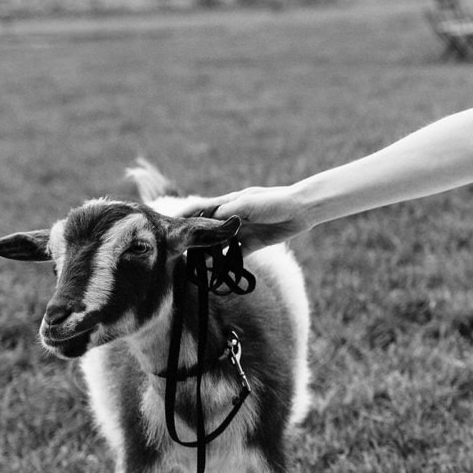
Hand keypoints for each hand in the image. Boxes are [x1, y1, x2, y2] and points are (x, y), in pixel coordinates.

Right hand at [177, 186, 314, 252]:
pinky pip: (237, 253)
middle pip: (209, 228)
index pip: (201, 208)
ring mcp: (243, 230)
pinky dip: (227, 261)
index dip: (185, 215)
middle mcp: (233, 217)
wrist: (302, 209)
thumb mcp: (246, 204)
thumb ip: (225, 213)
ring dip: (209, 252)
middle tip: (180, 250)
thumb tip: (206, 221)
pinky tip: (218, 270)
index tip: (170, 224)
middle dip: (195, 238)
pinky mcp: (255, 242)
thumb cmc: (273, 201)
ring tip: (195, 264)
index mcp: (229, 203)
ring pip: (220, 243)